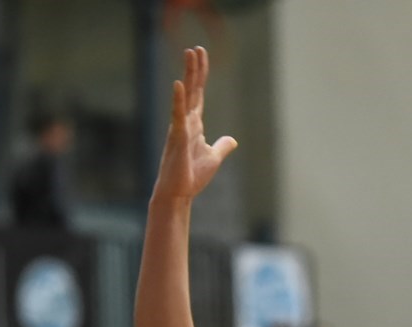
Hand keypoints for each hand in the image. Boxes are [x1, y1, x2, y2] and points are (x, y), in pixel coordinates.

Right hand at [152, 47, 237, 203]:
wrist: (179, 194)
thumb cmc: (192, 176)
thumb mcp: (213, 158)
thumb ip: (222, 146)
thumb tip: (232, 140)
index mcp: (194, 125)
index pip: (199, 94)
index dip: (201, 75)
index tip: (201, 55)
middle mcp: (186, 122)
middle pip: (193, 89)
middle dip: (195, 68)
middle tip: (195, 48)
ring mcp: (180, 128)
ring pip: (186, 96)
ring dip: (188, 74)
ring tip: (189, 54)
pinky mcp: (178, 137)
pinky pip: (178, 115)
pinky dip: (179, 100)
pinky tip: (179, 85)